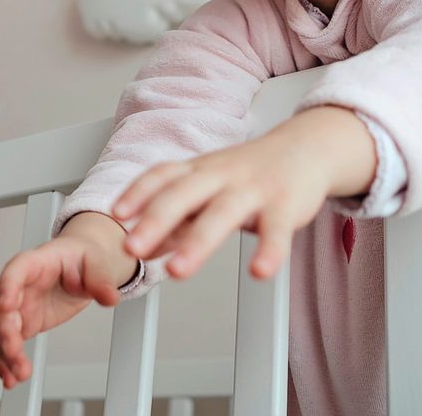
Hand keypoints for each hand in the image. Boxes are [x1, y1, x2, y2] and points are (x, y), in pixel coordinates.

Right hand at [0, 212, 134, 388]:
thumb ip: (100, 279)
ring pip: (2, 331)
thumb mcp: (95, 261)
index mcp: (33, 263)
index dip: (7, 288)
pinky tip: (10, 379)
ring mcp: (18, 306)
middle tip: (13, 350)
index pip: (15, 272)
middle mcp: (19, 286)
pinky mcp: (22, 324)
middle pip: (1, 307)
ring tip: (17, 374)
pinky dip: (6, 362)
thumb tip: (109, 297)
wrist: (81, 267)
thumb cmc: (80, 257)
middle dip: (4, 330)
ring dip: (5, 354)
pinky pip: (8, 344)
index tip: (6, 306)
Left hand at [113, 106, 375, 279]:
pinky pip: (277, 230)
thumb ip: (177, 218)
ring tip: (175, 273)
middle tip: (130, 249)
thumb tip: (141, 247)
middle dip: (154, 220)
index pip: (162, 175)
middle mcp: (221, 175)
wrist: (305, 148)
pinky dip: (269, 251)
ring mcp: (253, 188)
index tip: (115, 214)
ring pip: (222, 213)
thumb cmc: (248, 173)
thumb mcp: (208, 188)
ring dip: (197, 243)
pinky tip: (259, 272)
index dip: (137, 192)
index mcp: (199, 169)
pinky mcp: (286, 205)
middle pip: (183, 194)